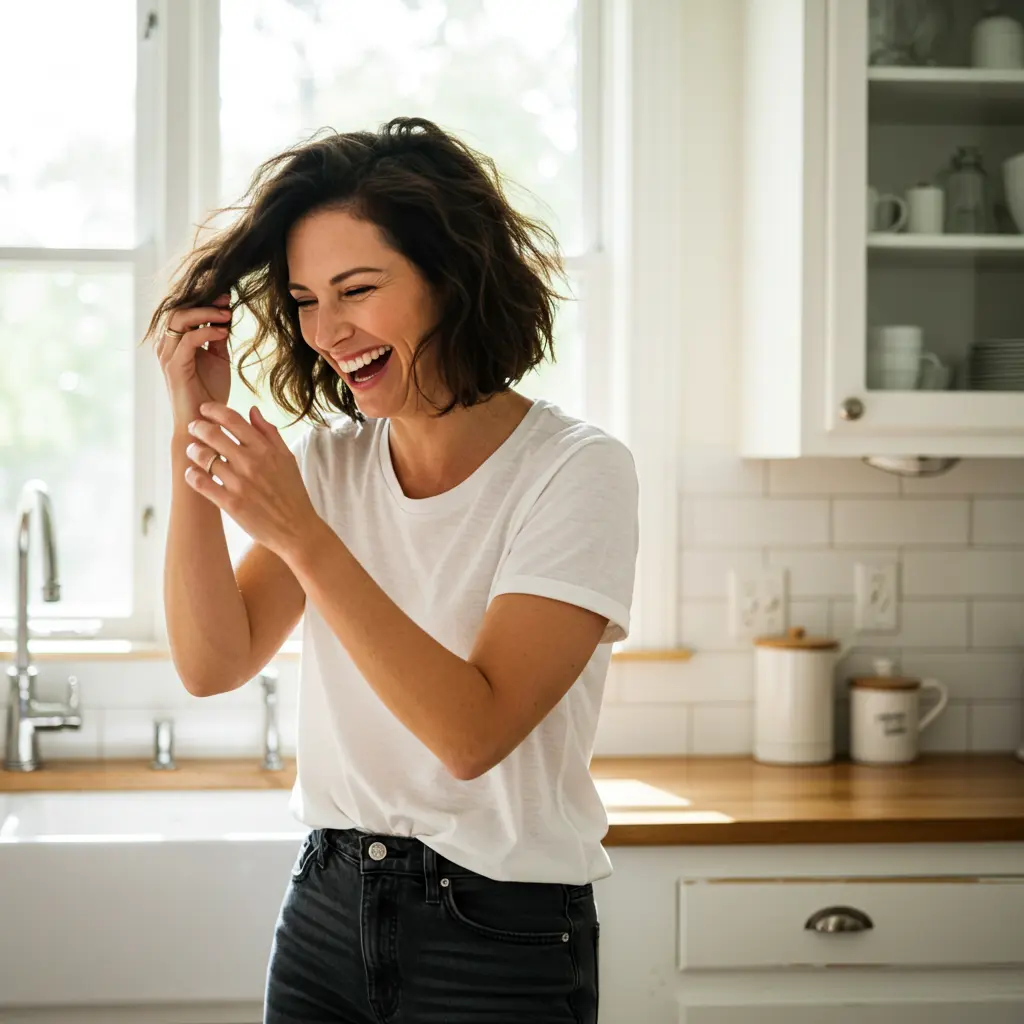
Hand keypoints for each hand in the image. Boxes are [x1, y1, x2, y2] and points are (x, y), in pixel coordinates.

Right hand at [155, 294, 234, 431]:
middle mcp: (166, 346)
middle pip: (178, 309)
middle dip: (204, 301)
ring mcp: (168, 355)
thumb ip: (217, 337)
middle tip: (227, 298)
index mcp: (174, 342)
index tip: (227, 296)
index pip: (183, 310)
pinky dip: (207, 331)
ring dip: (206, 313)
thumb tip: (225, 315)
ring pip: (179, 320)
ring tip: (227, 314)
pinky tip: (224, 332)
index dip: (204, 300)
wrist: (204, 422)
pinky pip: (188, 340)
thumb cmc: (210, 393)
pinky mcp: (175, 366)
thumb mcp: (218, 359)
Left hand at [184, 402, 322, 561]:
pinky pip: (202, 483)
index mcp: (265, 449)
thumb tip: (252, 410)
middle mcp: (251, 463)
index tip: (205, 409)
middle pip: (213, 434)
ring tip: (192, 450)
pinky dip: (192, 475)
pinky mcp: (231, 504)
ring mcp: (240, 483)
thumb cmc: (293, 493)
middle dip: (198, 427)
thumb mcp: (287, 458)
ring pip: (204, 457)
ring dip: (193, 450)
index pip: (233, 420)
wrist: (297, 529)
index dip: (214, 410)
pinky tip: (191, 473)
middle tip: (194, 428)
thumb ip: (270, 433)